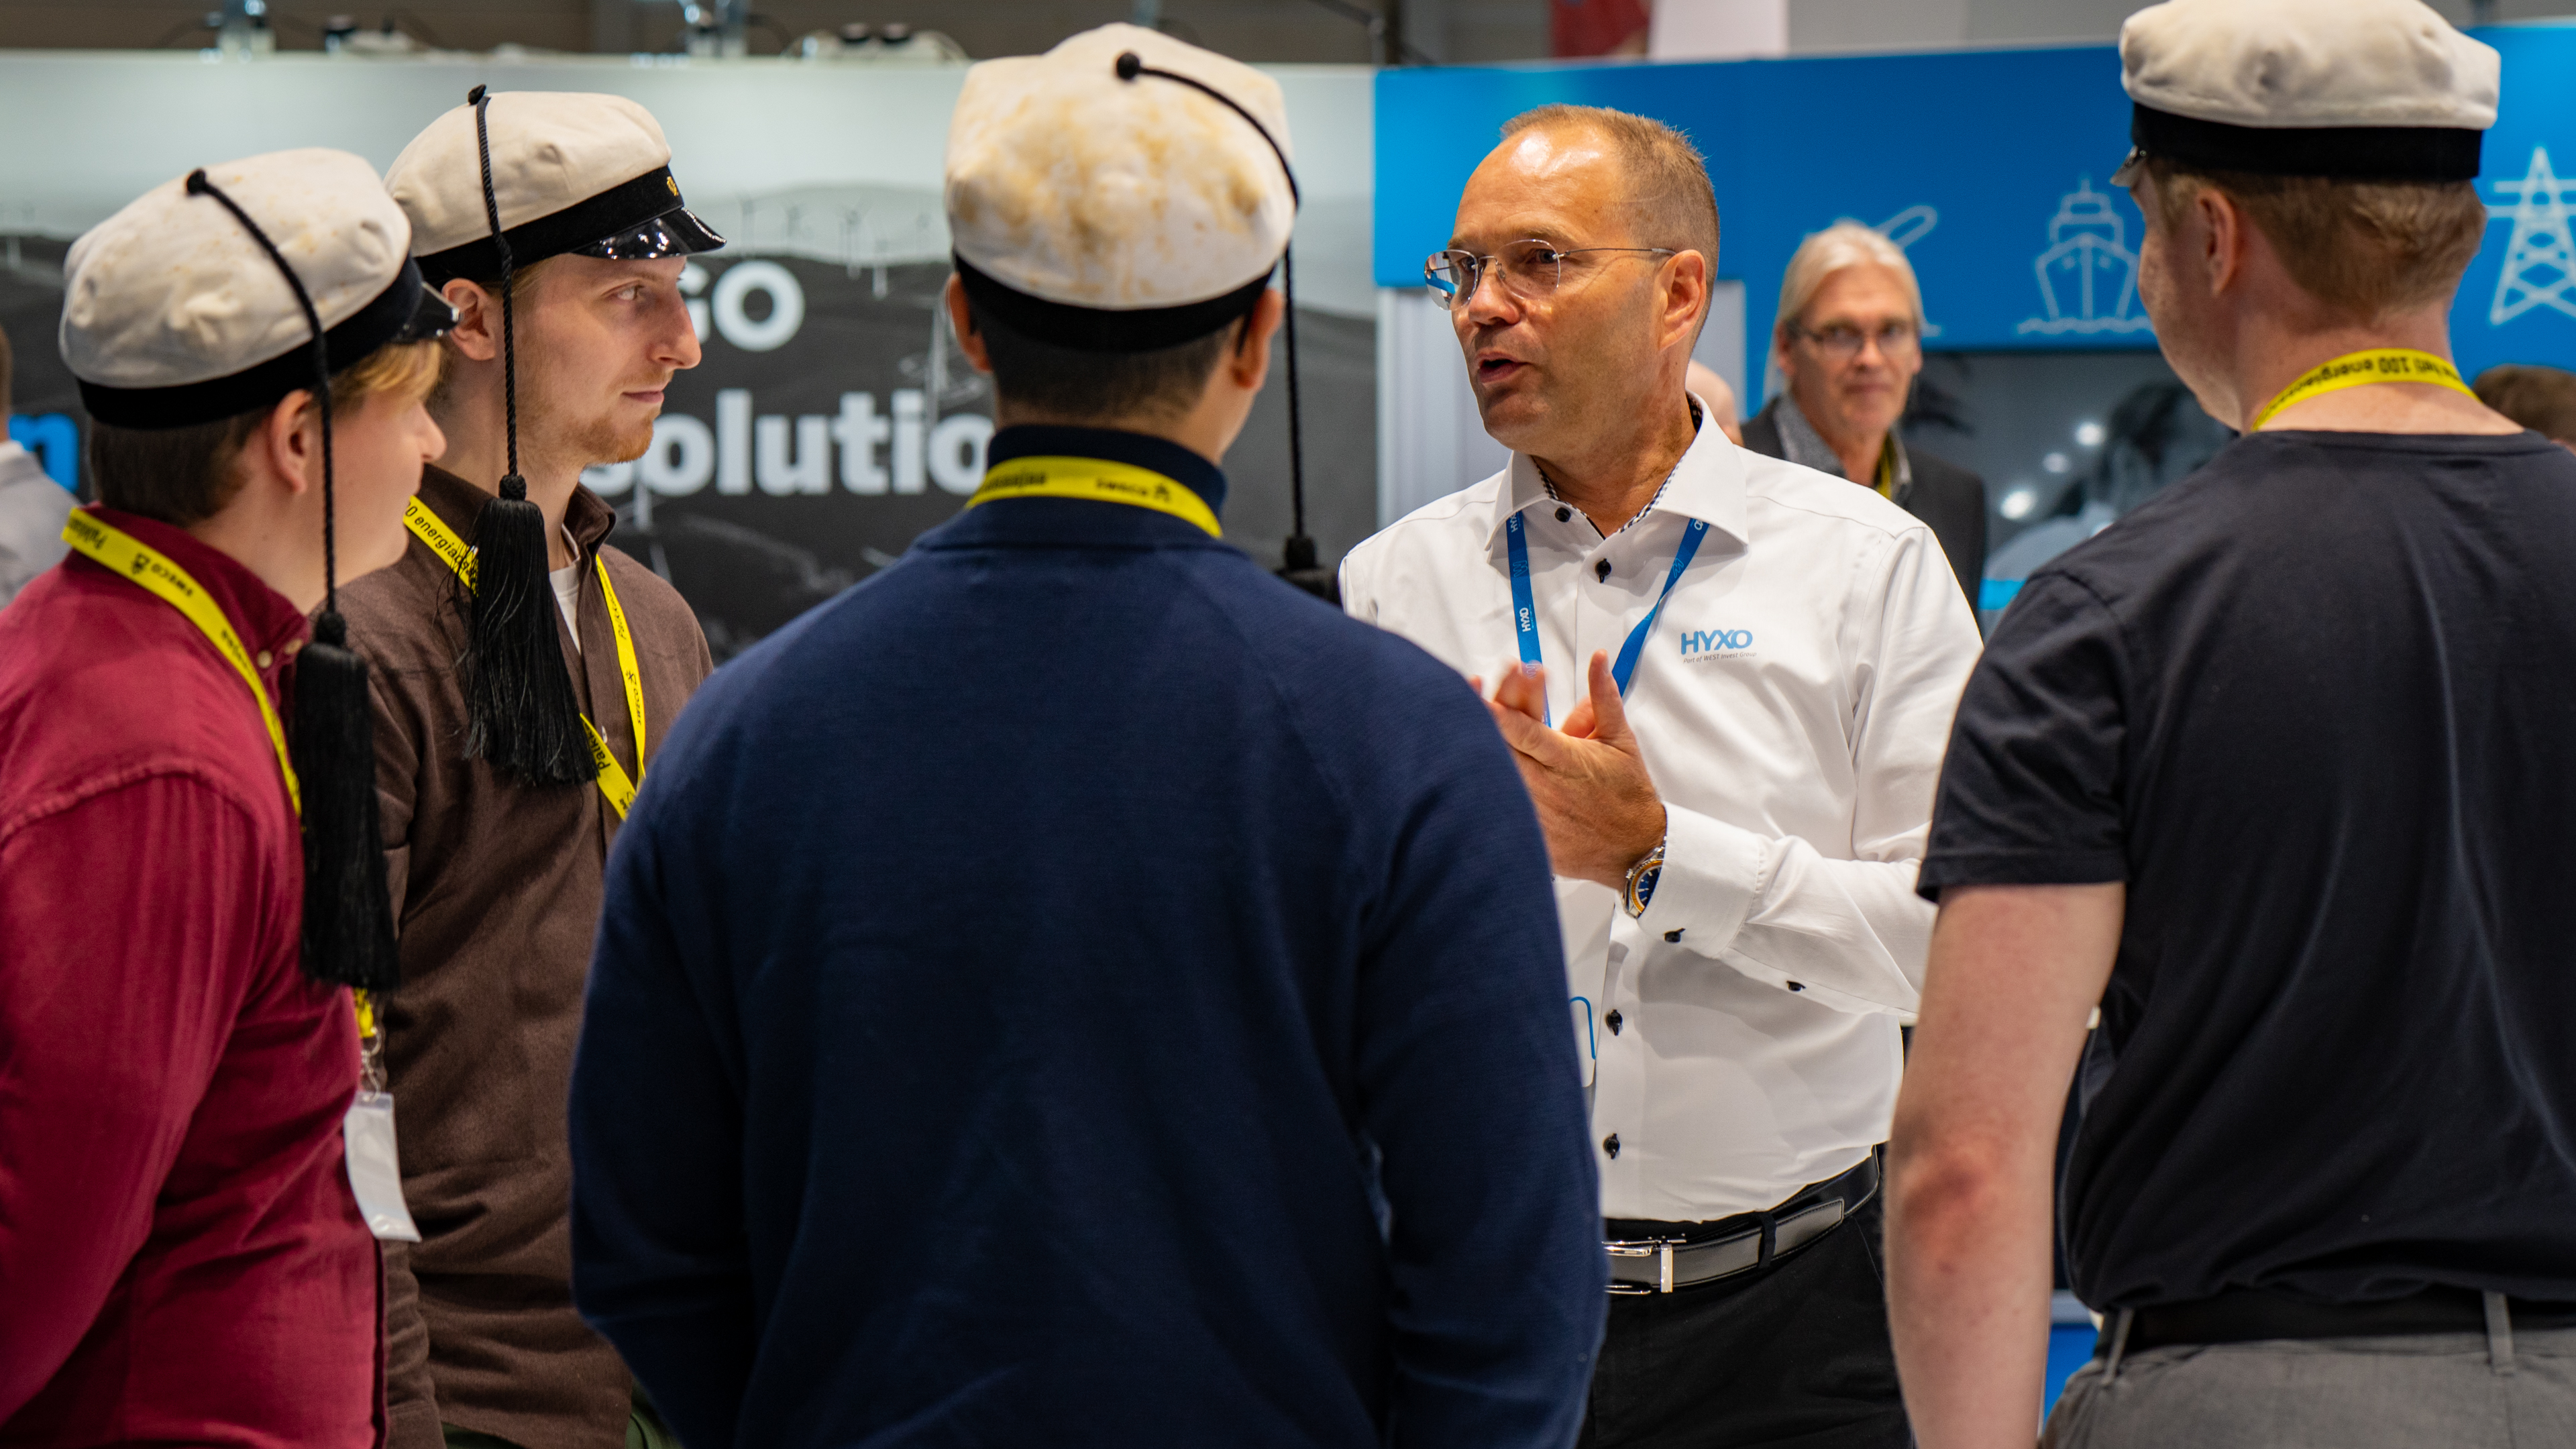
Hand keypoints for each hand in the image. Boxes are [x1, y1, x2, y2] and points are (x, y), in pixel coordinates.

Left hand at [1472, 650, 1665, 888]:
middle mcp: (1545, 786)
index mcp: (1566, 759)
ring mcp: (1534, 813)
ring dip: (1470, 761)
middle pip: (1500, 754)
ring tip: (1444, 736)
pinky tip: (1453, 786)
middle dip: (1477, 729)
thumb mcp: (1620, 739)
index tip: (1478, 699)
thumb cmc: (1627, 792)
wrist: (1636, 847)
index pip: (1527, 732)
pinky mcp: (1528, 836)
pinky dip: (1476, 798)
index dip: (1499, 715)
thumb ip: (1604, 696)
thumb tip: (1599, 658)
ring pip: (1492, 783)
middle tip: (1450, 705)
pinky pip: (1495, 816)